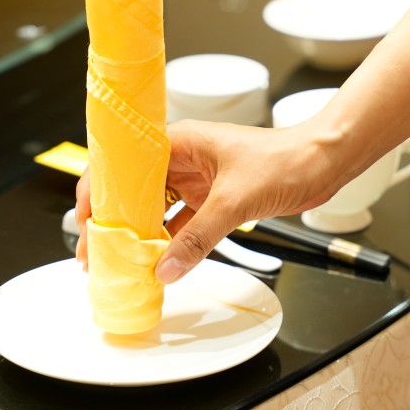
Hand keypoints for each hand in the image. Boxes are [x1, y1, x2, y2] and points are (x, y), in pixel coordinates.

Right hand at [74, 118, 346, 282]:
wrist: (323, 163)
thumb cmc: (286, 159)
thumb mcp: (235, 201)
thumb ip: (198, 238)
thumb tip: (164, 268)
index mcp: (179, 142)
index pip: (122, 163)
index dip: (98, 190)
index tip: (85, 221)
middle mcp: (182, 158)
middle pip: (134, 190)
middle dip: (113, 220)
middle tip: (96, 253)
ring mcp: (197, 179)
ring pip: (156, 208)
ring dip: (140, 234)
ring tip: (120, 262)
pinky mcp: (213, 198)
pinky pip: (182, 222)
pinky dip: (170, 242)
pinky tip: (158, 263)